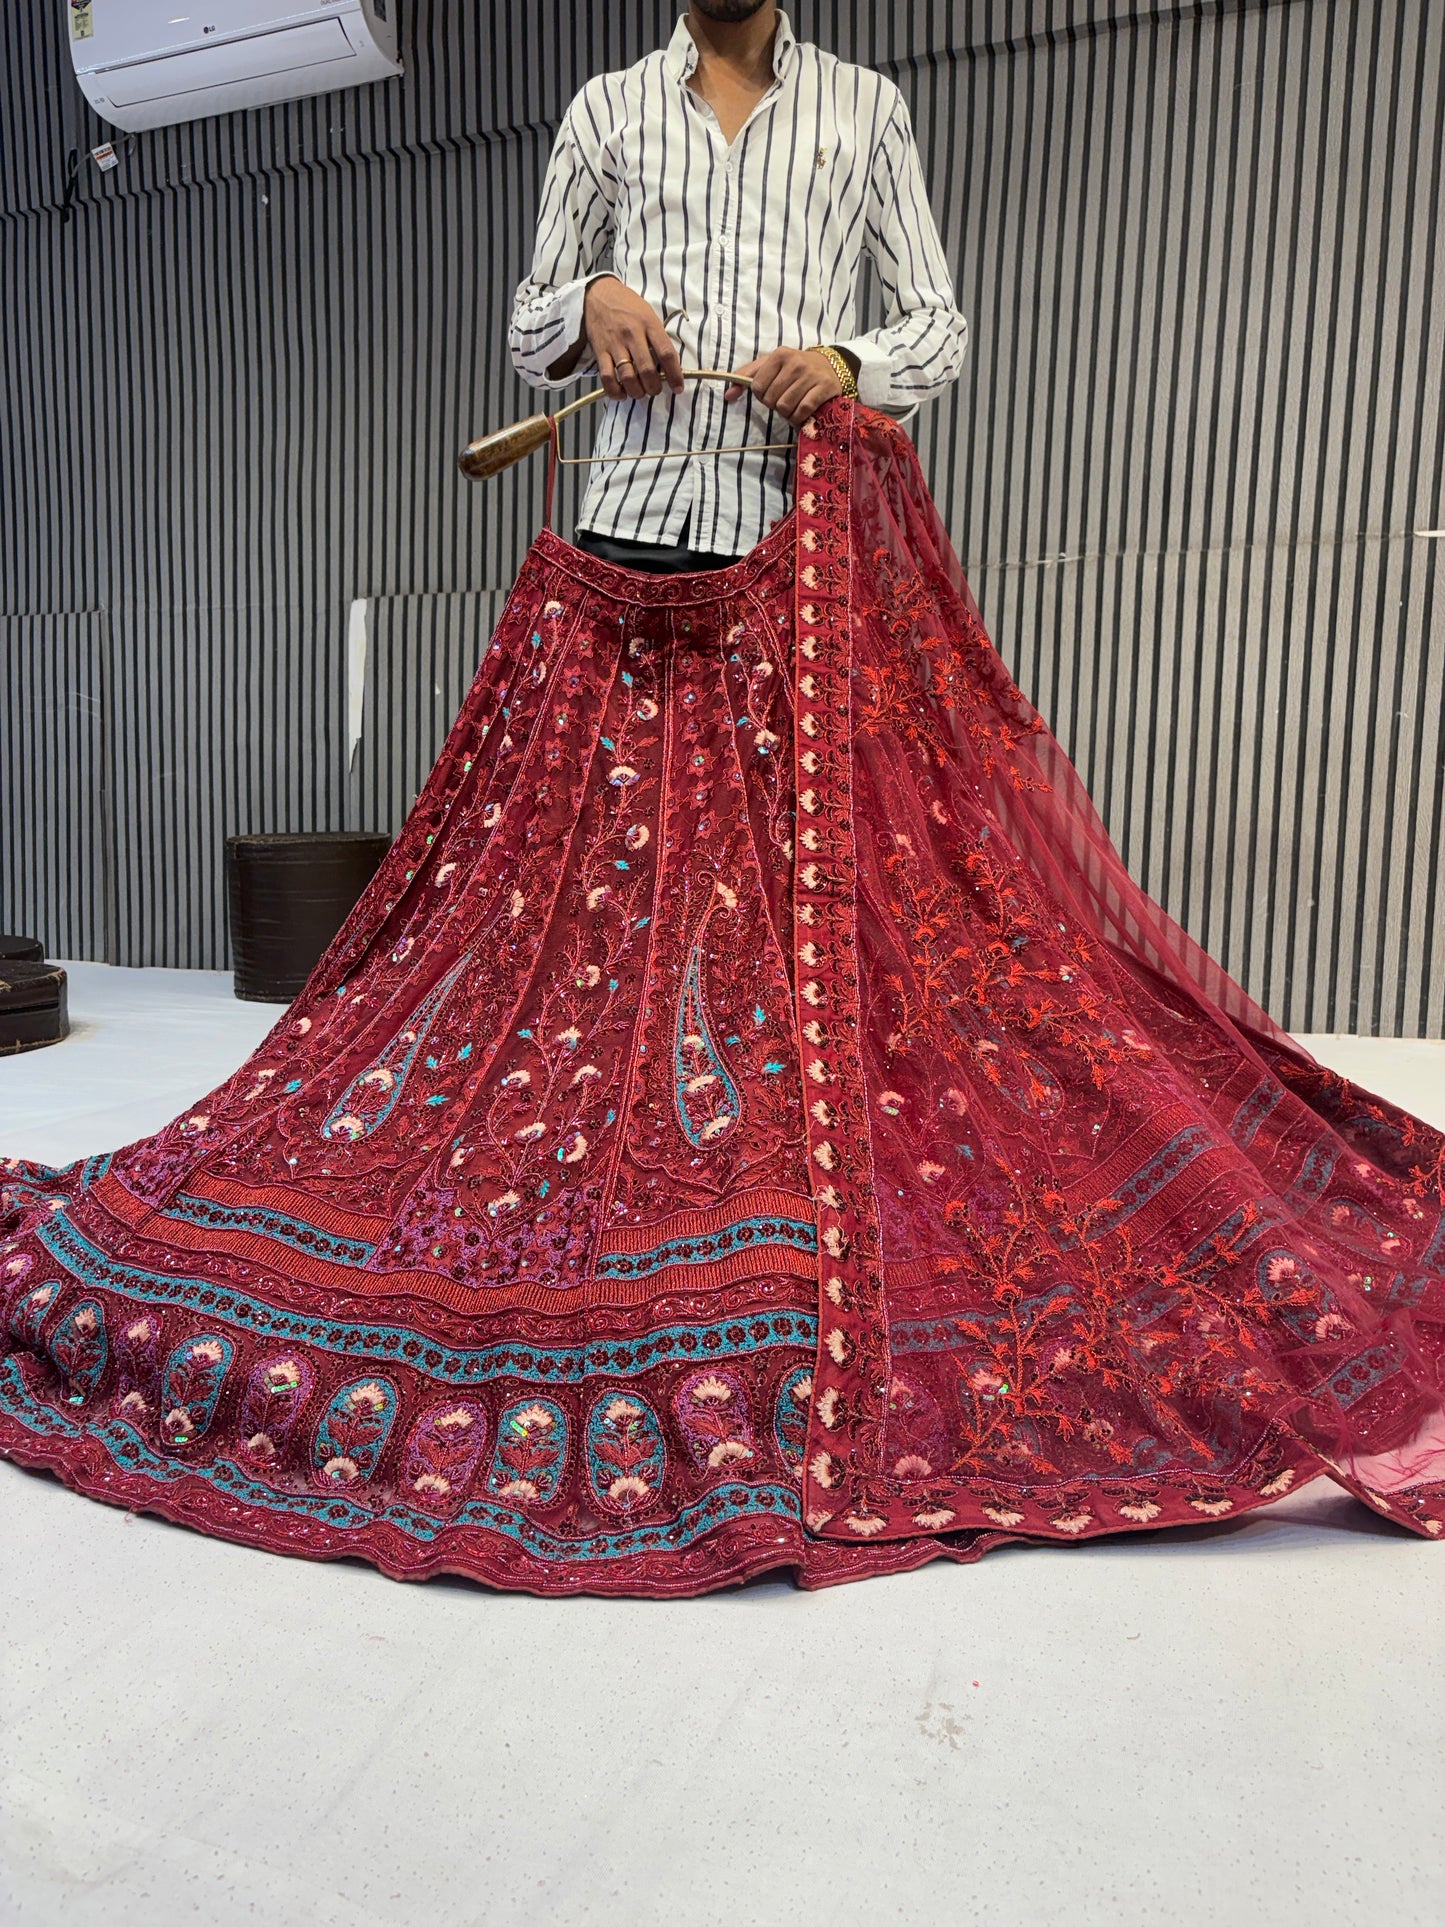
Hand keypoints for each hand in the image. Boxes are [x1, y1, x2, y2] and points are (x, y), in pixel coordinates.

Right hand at [582, 277, 684, 399]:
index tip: (678, 388)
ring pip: (628, 377)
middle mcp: (632, 334)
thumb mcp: (649, 314)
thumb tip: (669, 366)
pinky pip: (607, 377)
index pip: (667, 354)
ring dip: (637, 392)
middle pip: (647, 370)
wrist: (599, 294)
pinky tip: (622, 393)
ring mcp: (615, 343)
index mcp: (649, 324)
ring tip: (640, 392)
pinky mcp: (600, 351)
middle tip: (655, 390)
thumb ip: (658, 338)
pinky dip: (615, 391)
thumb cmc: (628, 306)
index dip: (675, 375)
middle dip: (654, 387)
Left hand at [723, 347, 843, 425]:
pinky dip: (799, 418)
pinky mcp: (824, 388)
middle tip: (784, 399)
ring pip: (786, 407)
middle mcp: (795, 363)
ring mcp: (811, 375)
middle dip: (775, 405)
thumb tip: (727, 395)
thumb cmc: (795, 368)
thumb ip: (747, 377)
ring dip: (787, 414)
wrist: (830, 366)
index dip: (762, 395)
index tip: (772, 392)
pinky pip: (802, 411)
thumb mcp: (771, 365)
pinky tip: (801, 414)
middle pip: (771, 399)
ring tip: (793, 407)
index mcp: (780, 355)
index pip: (757, 386)